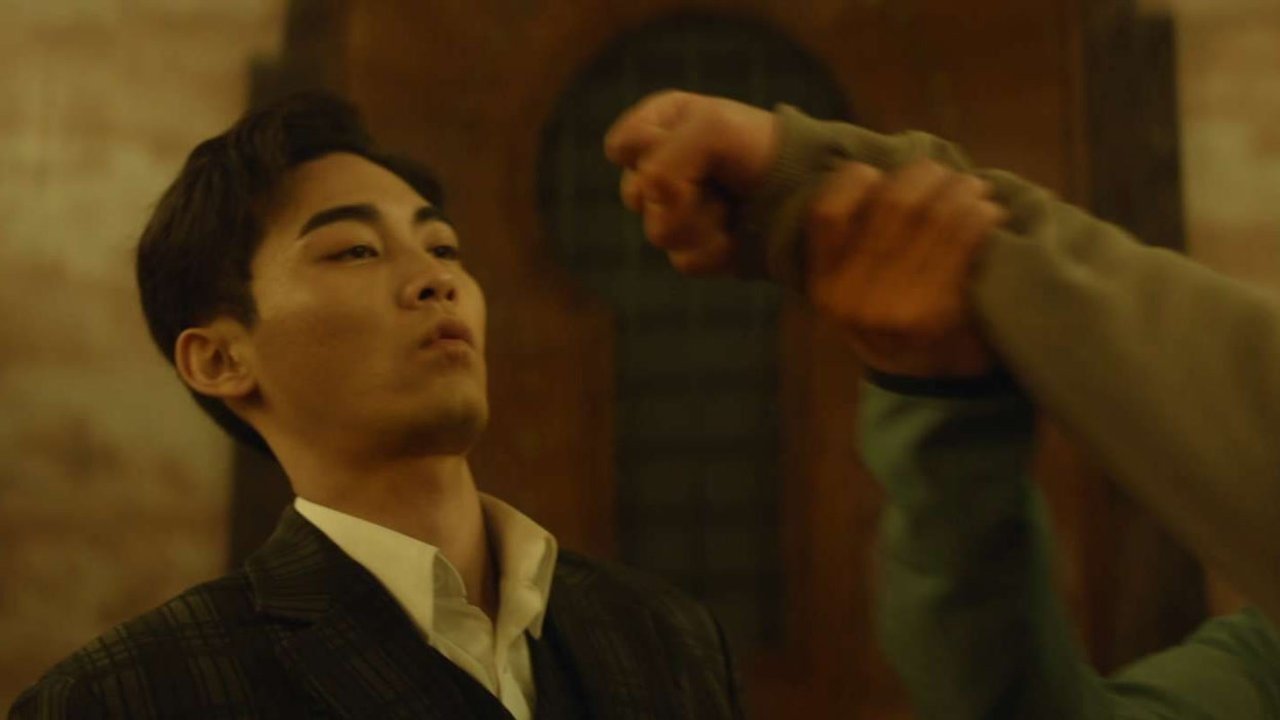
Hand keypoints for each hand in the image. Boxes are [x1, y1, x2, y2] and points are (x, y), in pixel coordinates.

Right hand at [604, 90, 776, 273]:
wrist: (806, 188)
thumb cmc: (758, 146)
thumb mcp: (710, 129)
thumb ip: (663, 160)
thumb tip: (653, 203)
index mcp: (659, 127)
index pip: (622, 148)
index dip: (654, 151)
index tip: (695, 143)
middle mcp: (661, 169)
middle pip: (637, 195)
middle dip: (680, 191)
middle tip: (718, 178)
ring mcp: (675, 212)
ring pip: (660, 232)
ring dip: (702, 222)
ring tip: (731, 204)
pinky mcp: (694, 248)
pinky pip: (684, 260)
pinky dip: (716, 248)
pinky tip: (736, 231)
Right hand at [807, 160, 1004, 377]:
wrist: (935, 390)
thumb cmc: (897, 326)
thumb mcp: (857, 291)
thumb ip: (857, 241)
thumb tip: (889, 173)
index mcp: (825, 286)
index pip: (827, 211)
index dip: (856, 180)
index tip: (881, 176)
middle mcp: (852, 298)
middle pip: (891, 204)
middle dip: (927, 177)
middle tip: (948, 176)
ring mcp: (894, 306)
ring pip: (931, 215)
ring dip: (961, 191)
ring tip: (976, 190)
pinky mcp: (938, 311)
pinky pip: (961, 240)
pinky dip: (981, 217)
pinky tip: (990, 214)